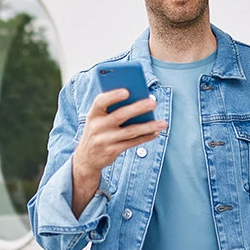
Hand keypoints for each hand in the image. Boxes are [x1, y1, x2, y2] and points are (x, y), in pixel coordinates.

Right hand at [71, 88, 164, 214]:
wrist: (86, 158)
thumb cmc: (98, 131)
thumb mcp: (98, 119)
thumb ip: (112, 109)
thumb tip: (138, 99)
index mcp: (93, 114)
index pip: (100, 102)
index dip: (113, 96)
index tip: (127, 91)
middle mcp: (97, 127)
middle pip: (120, 115)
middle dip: (138, 108)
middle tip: (153, 102)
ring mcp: (104, 140)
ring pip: (130, 131)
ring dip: (149, 126)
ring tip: (163, 122)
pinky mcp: (112, 151)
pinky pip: (132, 143)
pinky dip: (145, 137)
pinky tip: (155, 132)